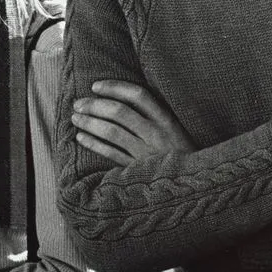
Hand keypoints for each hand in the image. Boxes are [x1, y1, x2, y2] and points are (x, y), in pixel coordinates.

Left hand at [72, 80, 195, 164]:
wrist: (195, 185)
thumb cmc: (181, 151)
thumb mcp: (175, 128)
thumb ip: (153, 113)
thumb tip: (119, 96)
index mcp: (166, 119)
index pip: (138, 95)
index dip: (114, 87)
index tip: (95, 85)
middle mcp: (156, 134)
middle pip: (119, 112)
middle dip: (94, 105)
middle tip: (78, 103)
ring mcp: (146, 153)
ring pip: (112, 132)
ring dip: (89, 122)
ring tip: (75, 117)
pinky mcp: (138, 170)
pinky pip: (111, 154)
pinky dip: (93, 144)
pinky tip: (81, 137)